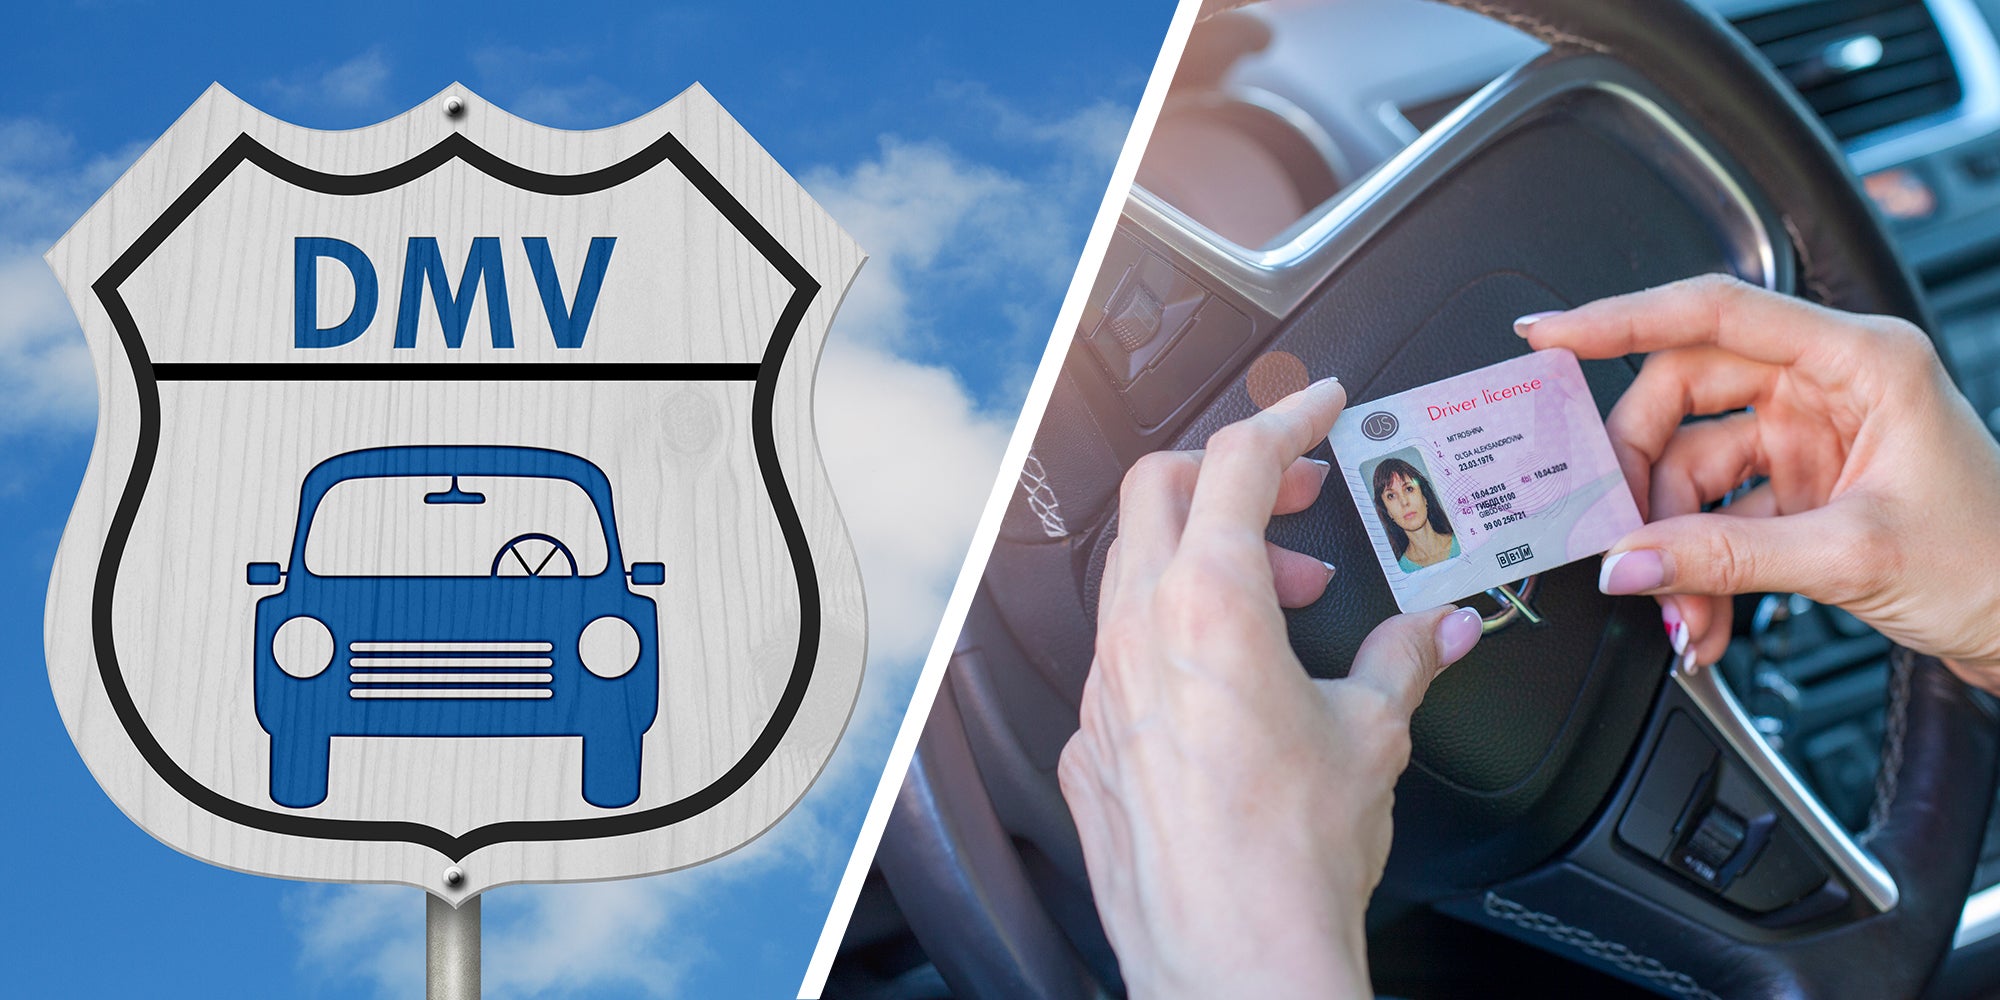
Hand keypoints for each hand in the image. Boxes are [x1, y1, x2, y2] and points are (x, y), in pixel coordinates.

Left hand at [1057, 376, 1485, 998]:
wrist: (1230, 959)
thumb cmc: (1288, 859)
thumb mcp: (1372, 735)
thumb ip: (1405, 658)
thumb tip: (1438, 628)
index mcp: (1209, 605)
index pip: (1239, 462)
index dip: (1287, 417)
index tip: (1319, 405)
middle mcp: (1138, 633)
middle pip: (1161, 491)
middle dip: (1233, 474)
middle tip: (1297, 500)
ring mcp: (1101, 688)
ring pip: (1132, 571)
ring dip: (1205, 558)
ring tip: (1279, 601)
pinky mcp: (1088, 743)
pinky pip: (1119, 654)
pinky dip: (1172, 635)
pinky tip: (1224, 682)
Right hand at [1519, 274, 1999, 687]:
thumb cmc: (1994, 561)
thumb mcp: (1854, 556)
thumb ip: (1727, 557)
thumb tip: (1629, 560)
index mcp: (1860, 359)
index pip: (1717, 311)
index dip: (1621, 319)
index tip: (1550, 336)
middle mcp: (1827, 384)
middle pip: (1683, 395)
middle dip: (1643, 474)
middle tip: (1618, 533)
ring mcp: (1807, 435)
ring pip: (1690, 465)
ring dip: (1671, 543)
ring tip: (1681, 608)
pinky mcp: (1797, 486)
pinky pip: (1713, 514)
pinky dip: (1696, 566)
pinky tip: (1700, 613)